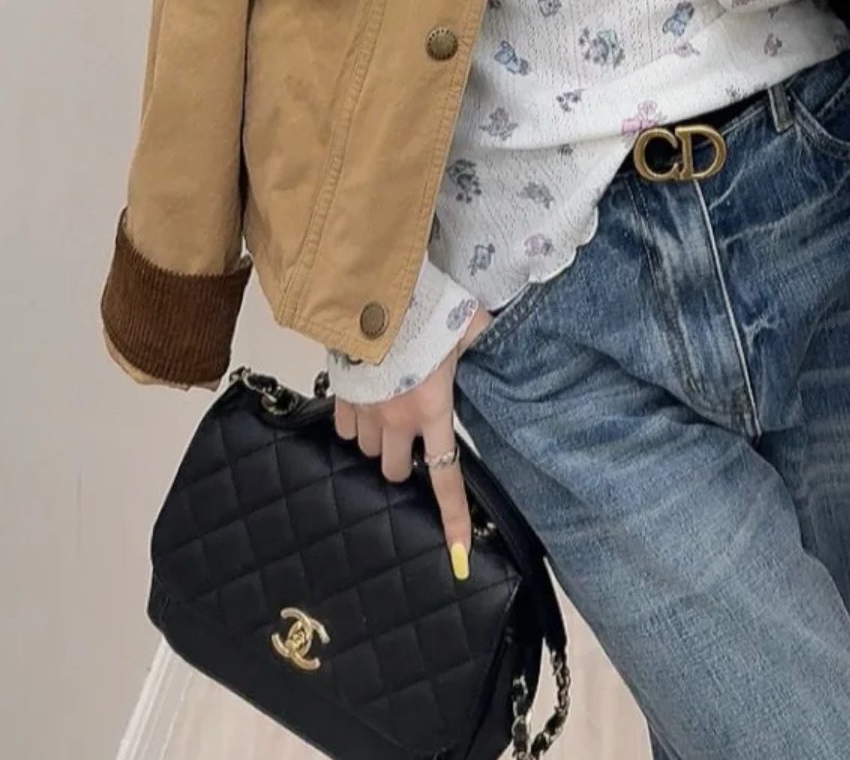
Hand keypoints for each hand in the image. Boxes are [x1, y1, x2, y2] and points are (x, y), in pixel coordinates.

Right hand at [333, 305, 493, 576]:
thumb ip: (484, 336)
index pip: (446, 476)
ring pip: (365, 451)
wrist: (371, 294)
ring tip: (388, 412)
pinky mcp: (341, 397)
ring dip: (377, 441)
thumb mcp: (467, 321)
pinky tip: (363, 401)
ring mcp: (364, 412)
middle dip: (401, 461)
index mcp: (432, 410)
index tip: (456, 556)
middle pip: (393, 470)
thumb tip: (508, 333)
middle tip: (411, 437)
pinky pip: (342, 429)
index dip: (453, 518)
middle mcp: (396, 421)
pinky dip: (352, 423)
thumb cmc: (426, 311)